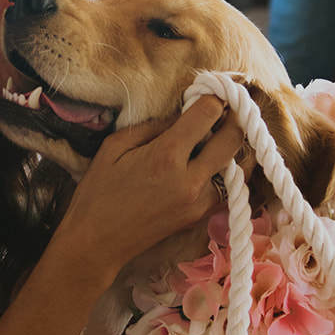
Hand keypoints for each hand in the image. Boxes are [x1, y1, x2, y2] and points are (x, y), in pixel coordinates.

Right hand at [54, 96, 245, 280]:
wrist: (96, 243)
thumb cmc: (98, 193)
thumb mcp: (115, 146)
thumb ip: (154, 126)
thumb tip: (183, 115)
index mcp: (166, 156)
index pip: (209, 114)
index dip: (212, 97)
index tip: (208, 91)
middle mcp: (190, 179)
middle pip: (233, 138)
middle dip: (233, 116)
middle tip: (225, 107)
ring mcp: (199, 201)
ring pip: (238, 165)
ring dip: (233, 146)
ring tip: (220, 134)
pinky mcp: (199, 216)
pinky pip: (227, 187)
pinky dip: (227, 171)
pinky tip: (212, 161)